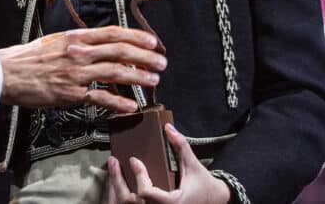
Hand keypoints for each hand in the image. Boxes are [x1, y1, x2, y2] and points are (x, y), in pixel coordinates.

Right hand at [0, 26, 165, 113]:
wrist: (5, 74)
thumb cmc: (27, 58)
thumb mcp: (54, 41)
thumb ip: (77, 42)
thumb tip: (99, 44)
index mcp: (75, 36)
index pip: (112, 32)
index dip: (136, 36)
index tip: (153, 41)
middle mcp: (78, 52)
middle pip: (120, 51)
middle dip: (145, 57)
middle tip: (161, 63)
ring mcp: (76, 73)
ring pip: (115, 72)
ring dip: (138, 77)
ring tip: (154, 81)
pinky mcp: (70, 93)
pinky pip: (100, 97)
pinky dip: (119, 102)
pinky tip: (132, 106)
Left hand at [105, 124, 231, 203]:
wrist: (212, 200)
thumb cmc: (202, 185)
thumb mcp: (193, 165)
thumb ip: (181, 146)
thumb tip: (168, 128)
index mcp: (172, 202)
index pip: (146, 192)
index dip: (138, 176)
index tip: (134, 160)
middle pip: (131, 201)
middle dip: (118, 181)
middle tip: (112, 162)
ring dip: (117, 188)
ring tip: (113, 169)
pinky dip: (123, 196)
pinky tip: (118, 181)